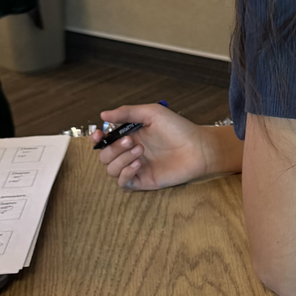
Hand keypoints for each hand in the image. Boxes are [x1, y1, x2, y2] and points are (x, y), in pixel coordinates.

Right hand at [89, 104, 210, 190]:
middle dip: (113, 148)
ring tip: (141, 151)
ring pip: (111, 169)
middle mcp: (130, 152)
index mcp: (130, 135)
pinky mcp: (143, 180)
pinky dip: (125, 174)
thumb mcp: (152, 114)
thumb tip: (103, 115)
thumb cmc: (178, 128)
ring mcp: (136, 167)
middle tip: (132, 141)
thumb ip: (127, 113)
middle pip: (105, 156)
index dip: (97, 139)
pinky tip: (138, 164)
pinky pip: (123, 183)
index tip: (98, 134)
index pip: (105, 140)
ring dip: (121, 159)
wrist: (198, 148)